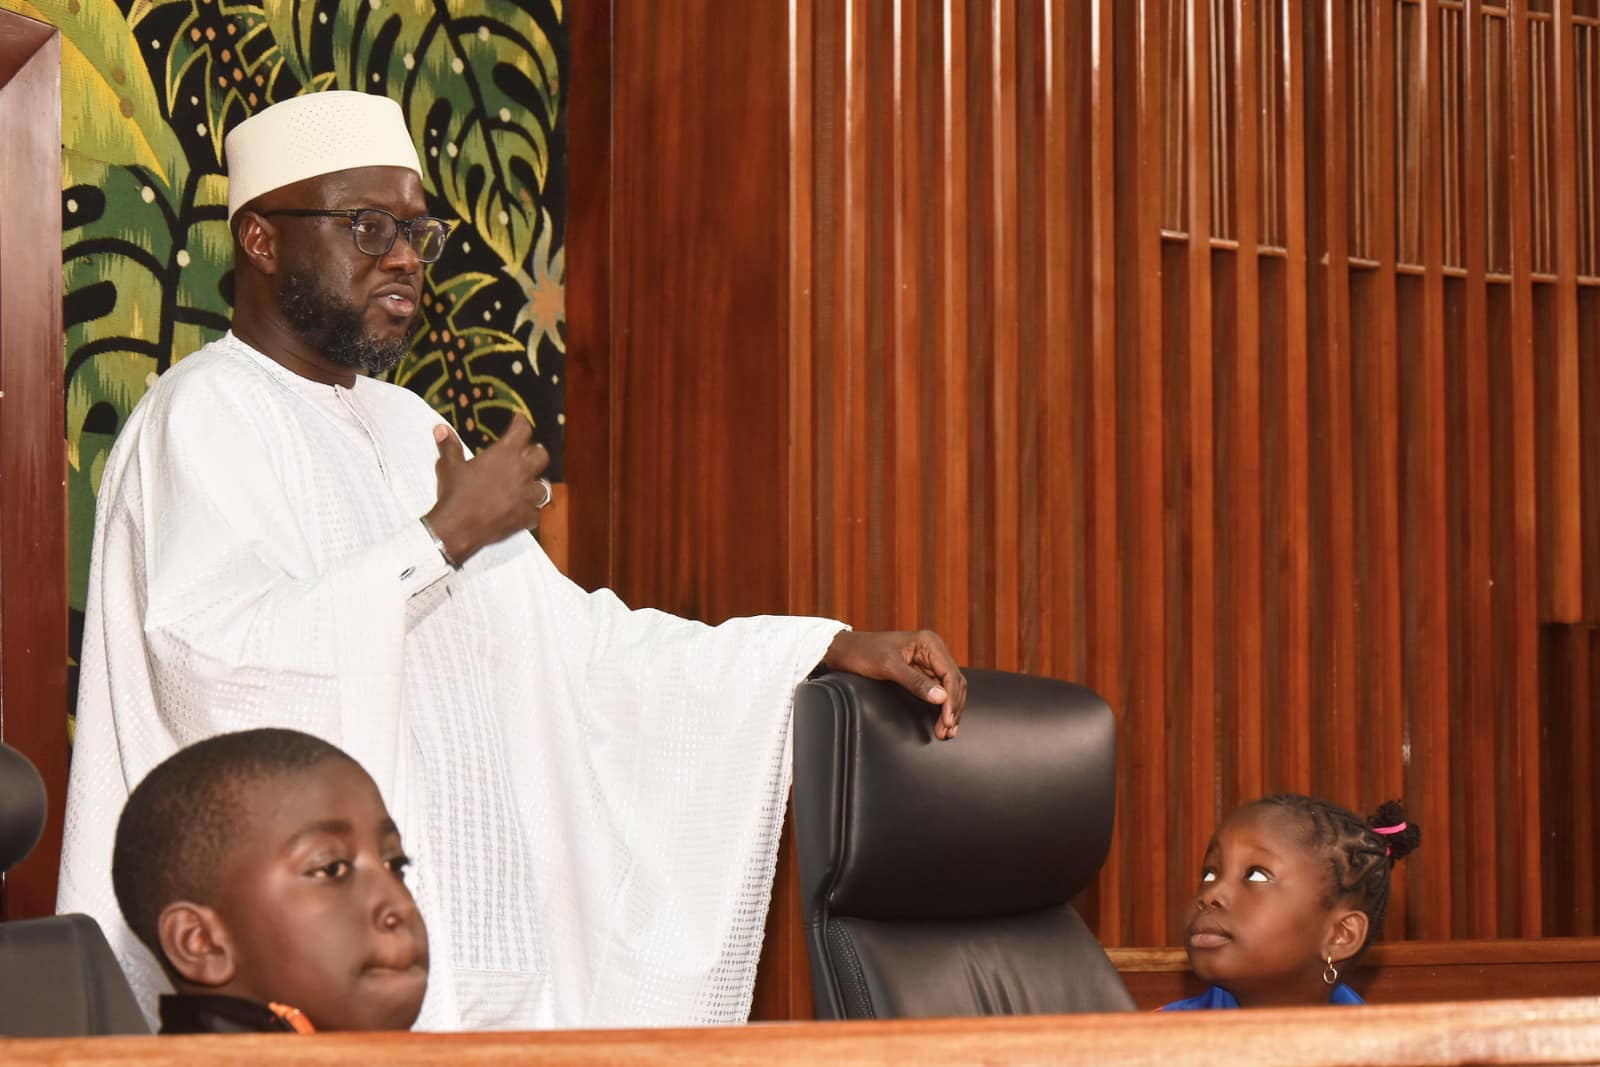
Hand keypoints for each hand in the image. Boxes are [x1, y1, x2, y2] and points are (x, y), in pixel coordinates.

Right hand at [423, 416, 549, 564]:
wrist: (458, 527)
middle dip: (535, 453)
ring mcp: (527, 495)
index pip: (522, 430)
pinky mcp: (527, 516)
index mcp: (505, 454)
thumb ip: (449, 446)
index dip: (521, 423)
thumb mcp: (449, 467)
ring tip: (527, 485)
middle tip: (527, 454)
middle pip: (541, 455)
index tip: (519, 420)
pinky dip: (530, 511)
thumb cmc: (455, 494)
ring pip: (544, 486)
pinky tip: (522, 510)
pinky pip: (536, 512)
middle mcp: (521, 471)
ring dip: (535, 484)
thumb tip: (441, 429)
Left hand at [822, 629, 967, 739]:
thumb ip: (915, 682)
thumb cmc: (864, 653)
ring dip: (950, 709)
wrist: (845, 651)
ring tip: (947, 731)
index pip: (950, 674)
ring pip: (950, 688)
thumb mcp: (888, 667)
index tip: (947, 720)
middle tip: (946, 730)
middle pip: (954, 682)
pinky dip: (942, 706)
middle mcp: (933, 650)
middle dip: (953, 707)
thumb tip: (941, 698)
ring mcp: (928, 661)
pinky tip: (942, 721)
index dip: (952, 699)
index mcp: (929, 642)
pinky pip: (939, 690)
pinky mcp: (922, 671)